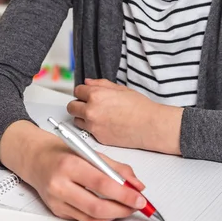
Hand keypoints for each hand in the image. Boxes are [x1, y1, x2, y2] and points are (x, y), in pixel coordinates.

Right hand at [0, 122, 146, 220]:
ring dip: (114, 215)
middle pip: (97, 206)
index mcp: (69, 165)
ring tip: (127, 207)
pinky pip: (84, 220)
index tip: (140, 197)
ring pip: (92, 218)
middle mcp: (60, 185)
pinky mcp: (57, 211)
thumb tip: (137, 185)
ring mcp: (57, 201)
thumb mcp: (91, 152)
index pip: (102, 184)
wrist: (35, 159)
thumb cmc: (62, 152)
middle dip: (122, 209)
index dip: (124, 194)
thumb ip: (116, 168)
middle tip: (138, 206)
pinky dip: (102, 217)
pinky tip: (111, 209)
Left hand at [67, 79, 181, 153]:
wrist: (149, 126)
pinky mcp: (97, 138)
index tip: (88, 95)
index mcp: (96, 95)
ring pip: (76, 120)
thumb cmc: (140, 107)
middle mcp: (91, 111)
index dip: (84, 92)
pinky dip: (93, 128)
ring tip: (98, 116)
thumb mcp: (120, 89)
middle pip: (72, 107)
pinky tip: (105, 124)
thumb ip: (101, 84)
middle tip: (89, 105)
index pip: (77, 91)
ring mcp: (93, 126)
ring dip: (83, 117)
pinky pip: (88, 131)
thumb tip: (88, 82)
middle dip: (79, 105)